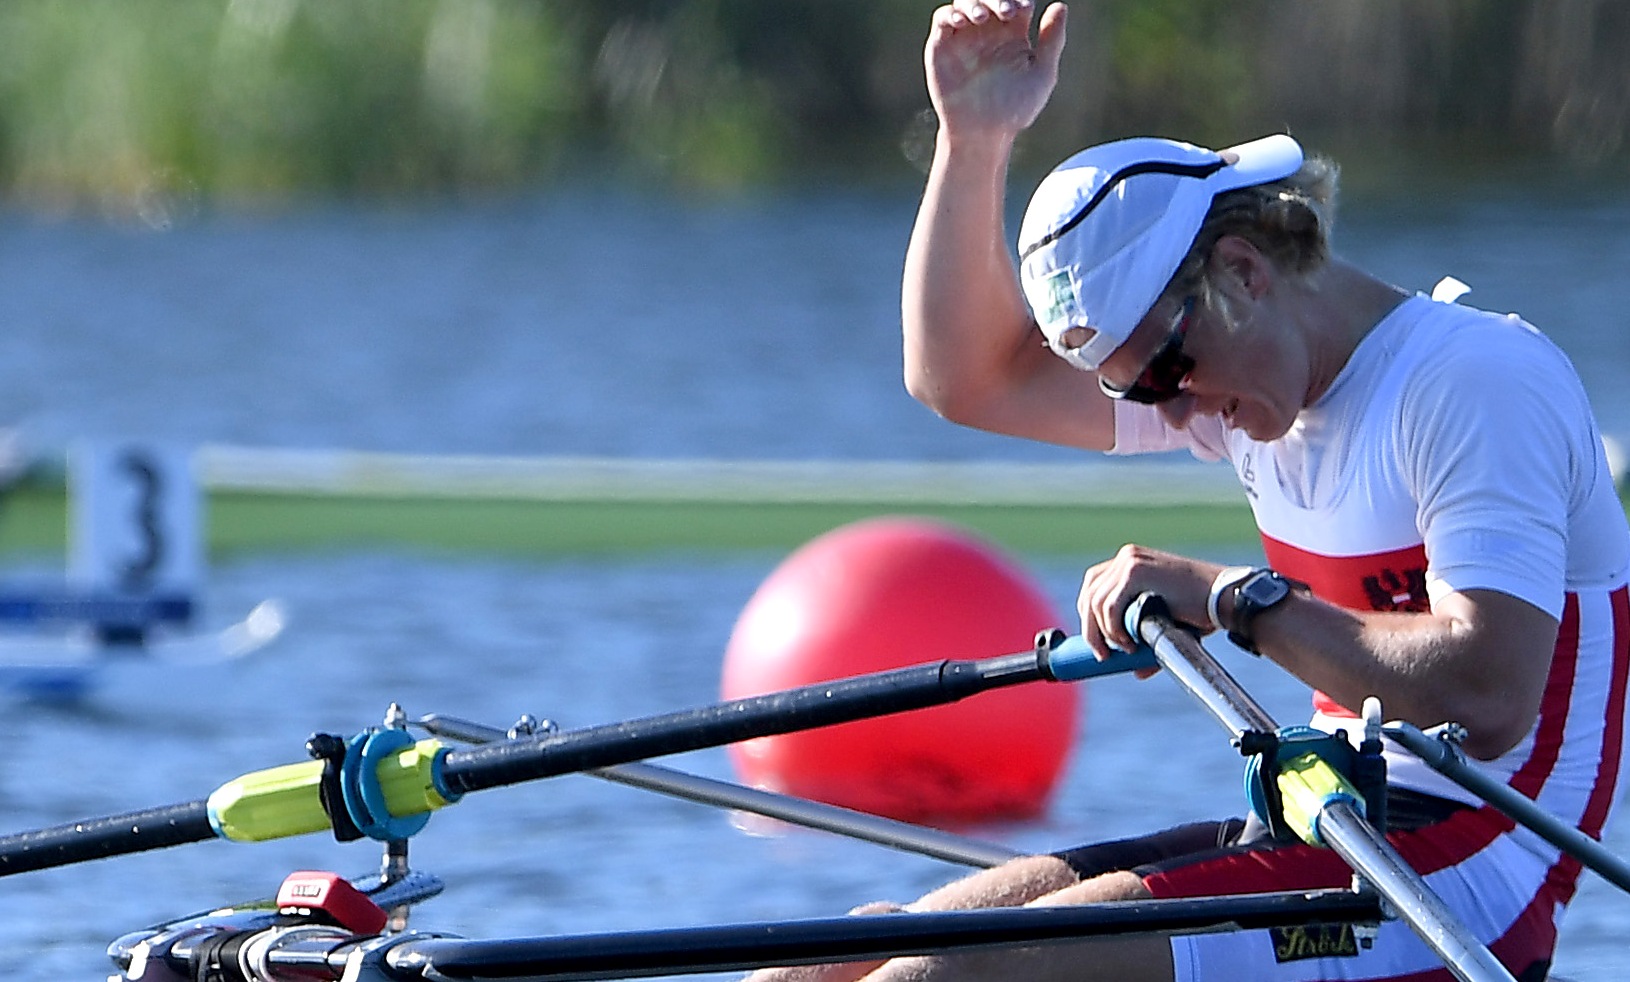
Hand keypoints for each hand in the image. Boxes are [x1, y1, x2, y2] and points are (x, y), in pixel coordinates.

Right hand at [925, 0, 1068, 143]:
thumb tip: (1061, 6)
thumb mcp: (1042, 74)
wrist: (983, 133)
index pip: (1015, 1)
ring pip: (965, 2)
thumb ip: (1052, 40)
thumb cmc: (1015, 109)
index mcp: (1012, 34)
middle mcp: (988, 31)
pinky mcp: (941, 47)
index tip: (1023, 9)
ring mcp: (964, 37)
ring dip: (974, 2)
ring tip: (982, 17)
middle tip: (1006, 11)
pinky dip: (949, 14)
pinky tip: (961, 21)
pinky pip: (942, 19)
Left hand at [1077, 545, 1222, 668]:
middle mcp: (1126, 557)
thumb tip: (1137, 671)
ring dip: (1104, 633)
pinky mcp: (1136, 571)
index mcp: (1130, 562)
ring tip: (1125, 650)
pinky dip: (1113, 629)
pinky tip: (1130, 643)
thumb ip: (1148, 640)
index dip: (1089, 616)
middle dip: (1090, 629)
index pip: (1094, 587)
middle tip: (1103, 655)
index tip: (1097, 642)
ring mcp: (1130, 561)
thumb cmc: (1200, 610)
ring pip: (1096, 603)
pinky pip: (1110, 606)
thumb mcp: (1166, 621)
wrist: (1225, 597)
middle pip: (1089, 594)